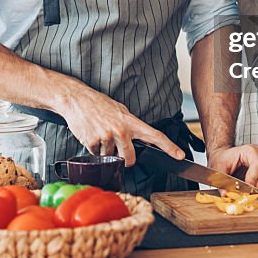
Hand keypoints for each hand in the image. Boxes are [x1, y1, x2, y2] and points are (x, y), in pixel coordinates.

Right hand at [54, 87, 183, 166]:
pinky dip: (94, 149)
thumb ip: (131, 126)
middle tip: (117, 149)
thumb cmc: (98, 104)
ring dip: (105, 151)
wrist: (76, 99)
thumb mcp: (120, 111)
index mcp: (131, 122)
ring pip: (110, 157)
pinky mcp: (93, 142)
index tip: (180, 156)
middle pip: (130, 158)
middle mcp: (121, 130)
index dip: (169, 147)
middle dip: (125, 159)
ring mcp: (106, 137)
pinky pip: (96, 155)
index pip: (155, 136)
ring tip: (99, 133)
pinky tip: (91, 134)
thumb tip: (142, 140)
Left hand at [206, 144, 257, 190]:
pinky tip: (250, 190)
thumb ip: (221, 181)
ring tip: (247, 192)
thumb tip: (225, 194)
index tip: (246, 189)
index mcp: (250, 151)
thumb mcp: (218, 168)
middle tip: (247, 193)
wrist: (223, 156)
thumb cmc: (222, 159)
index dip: (253, 179)